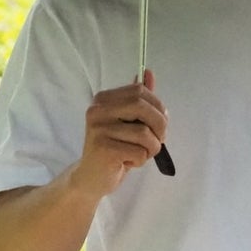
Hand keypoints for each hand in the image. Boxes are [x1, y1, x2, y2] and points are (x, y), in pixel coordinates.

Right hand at [70, 70, 166, 200]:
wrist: (90, 178)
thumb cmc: (113, 148)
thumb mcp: (127, 122)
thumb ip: (138, 99)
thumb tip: (148, 73)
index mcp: (103, 100)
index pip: (139, 91)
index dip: (158, 107)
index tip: (159, 124)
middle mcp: (97, 111)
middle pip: (142, 106)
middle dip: (160, 125)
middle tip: (159, 140)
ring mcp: (98, 130)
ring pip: (144, 133)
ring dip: (151, 148)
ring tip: (141, 154)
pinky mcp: (103, 149)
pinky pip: (139, 152)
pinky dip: (141, 160)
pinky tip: (129, 162)